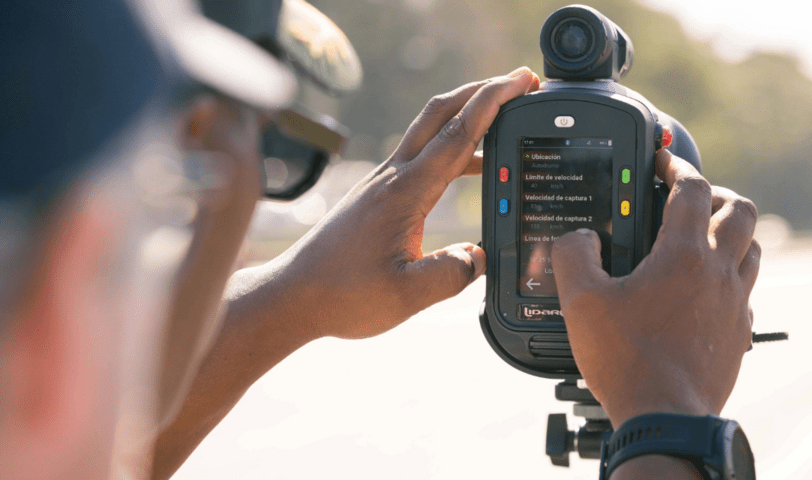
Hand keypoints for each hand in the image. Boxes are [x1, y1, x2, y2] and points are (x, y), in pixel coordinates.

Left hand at [264, 67, 539, 339]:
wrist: (293, 296)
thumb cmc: (342, 295)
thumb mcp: (406, 296)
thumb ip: (452, 274)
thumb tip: (481, 256)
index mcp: (405, 193)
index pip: (457, 134)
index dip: (492, 102)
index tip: (519, 81)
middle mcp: (392, 177)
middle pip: (440, 113)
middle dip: (481, 91)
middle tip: (517, 84)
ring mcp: (381, 182)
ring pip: (429, 132)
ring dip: (466, 117)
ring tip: (504, 125)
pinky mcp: (376, 194)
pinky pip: (420, 157)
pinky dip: (451, 149)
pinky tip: (469, 168)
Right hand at [550, 149, 759, 427]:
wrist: (666, 418)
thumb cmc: (628, 361)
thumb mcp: (581, 303)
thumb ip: (573, 256)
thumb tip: (577, 237)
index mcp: (683, 255)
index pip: (691, 188)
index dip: (677, 165)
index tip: (663, 161)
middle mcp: (718, 273)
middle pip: (739, 210)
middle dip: (716, 194)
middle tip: (690, 198)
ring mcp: (734, 303)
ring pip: (752, 248)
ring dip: (730, 233)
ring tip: (702, 237)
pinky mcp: (738, 332)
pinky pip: (745, 290)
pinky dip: (730, 276)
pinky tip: (705, 289)